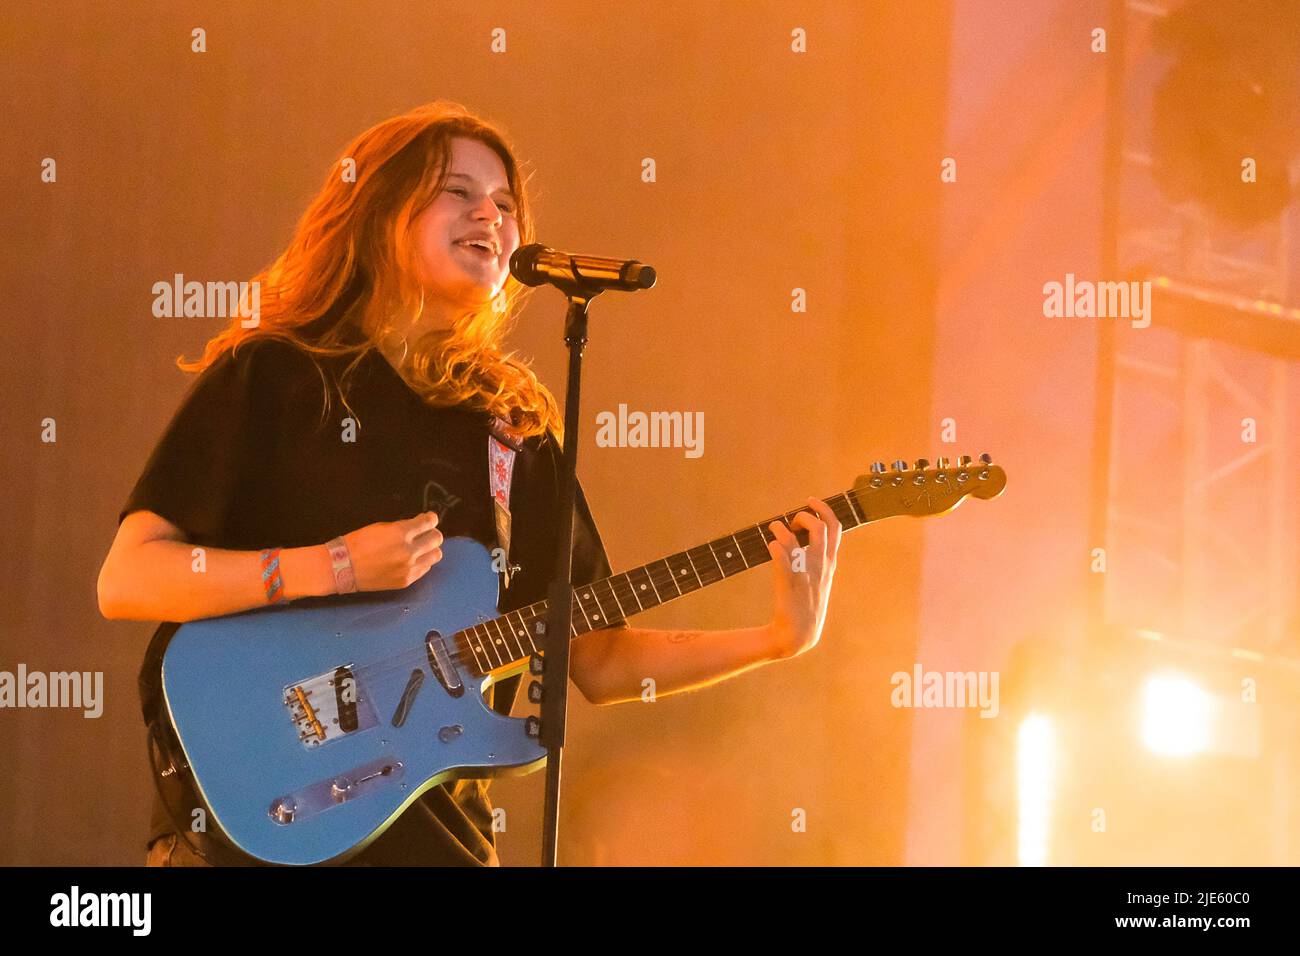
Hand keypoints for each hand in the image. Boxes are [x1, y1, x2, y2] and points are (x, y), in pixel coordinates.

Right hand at [342, 511, 443, 591]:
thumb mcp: (381, 527)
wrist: (343, 567)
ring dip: (429, 549)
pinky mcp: (406, 581)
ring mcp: (409, 568)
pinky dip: (421, 563)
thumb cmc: (358, 543)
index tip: (428, 519)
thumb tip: (419, 526)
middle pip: (437, 539)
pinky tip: (410, 561)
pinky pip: (425, 569)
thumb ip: (403, 527)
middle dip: (432, 533)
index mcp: (401, 533)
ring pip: (436, 556)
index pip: (429, 522)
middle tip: (424, 534)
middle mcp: (409, 551)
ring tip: (419, 549)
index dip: (430, 519)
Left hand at [764, 497, 840, 658]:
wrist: (799, 635)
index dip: (823, 508)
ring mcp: (804, 572)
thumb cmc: (808, 605)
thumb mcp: (822, 580)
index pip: (835, 526)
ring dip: (780, 528)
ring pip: (794, 538)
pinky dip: (773, 545)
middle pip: (818, 526)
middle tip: (792, 523)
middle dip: (803, 516)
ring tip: (773, 530)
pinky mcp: (787, 581)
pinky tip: (769, 547)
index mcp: (830, 563)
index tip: (810, 501)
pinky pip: (779, 554)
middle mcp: (820, 565)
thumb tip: (810, 539)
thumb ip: (820, 560)